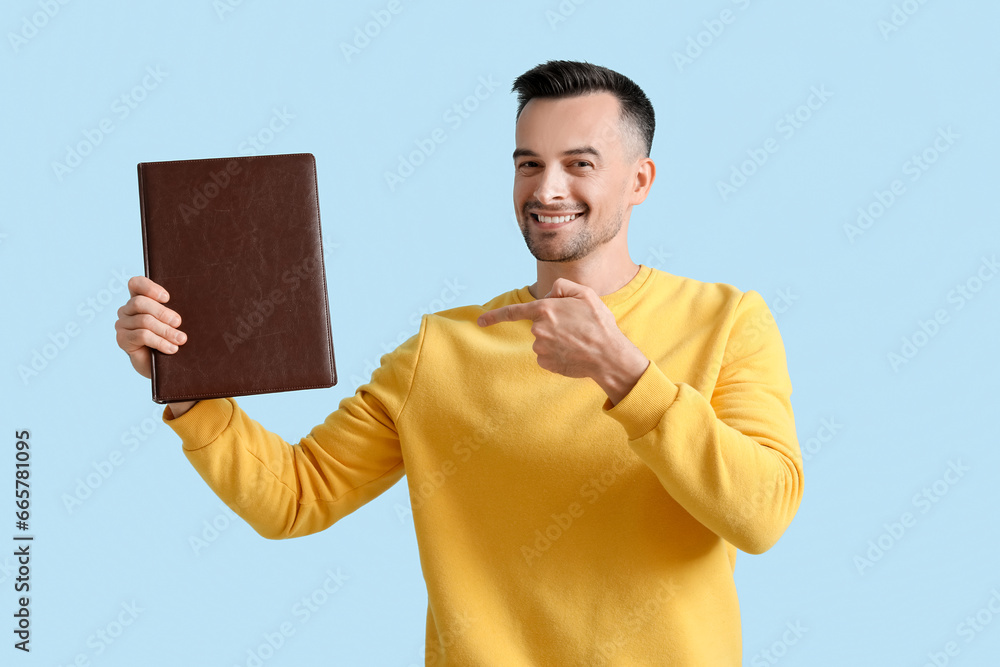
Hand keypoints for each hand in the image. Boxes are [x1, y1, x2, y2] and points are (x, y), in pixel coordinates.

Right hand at [114, 276, 186, 379]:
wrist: (162, 366)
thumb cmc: (170, 338)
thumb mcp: (173, 322)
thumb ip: (173, 312)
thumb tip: (186, 309)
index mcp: (138, 300)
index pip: (136, 284)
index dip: (150, 288)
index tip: (167, 298)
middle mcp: (126, 310)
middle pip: (140, 303)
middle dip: (163, 312)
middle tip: (179, 322)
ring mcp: (122, 325)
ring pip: (144, 321)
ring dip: (166, 331)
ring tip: (181, 339)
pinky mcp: (122, 340)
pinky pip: (142, 336)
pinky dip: (160, 342)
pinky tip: (172, 349)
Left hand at [477, 278, 648, 402]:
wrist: (609, 356)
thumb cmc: (599, 324)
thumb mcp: (586, 294)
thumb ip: (563, 287)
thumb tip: (549, 295)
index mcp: (545, 309)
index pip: (514, 311)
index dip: (494, 316)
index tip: (479, 321)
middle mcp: (539, 329)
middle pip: (538, 325)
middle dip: (553, 325)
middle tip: (576, 328)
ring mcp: (541, 348)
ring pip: (543, 341)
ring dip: (556, 340)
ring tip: (577, 341)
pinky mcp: (546, 363)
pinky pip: (547, 356)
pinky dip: (557, 355)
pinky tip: (572, 353)